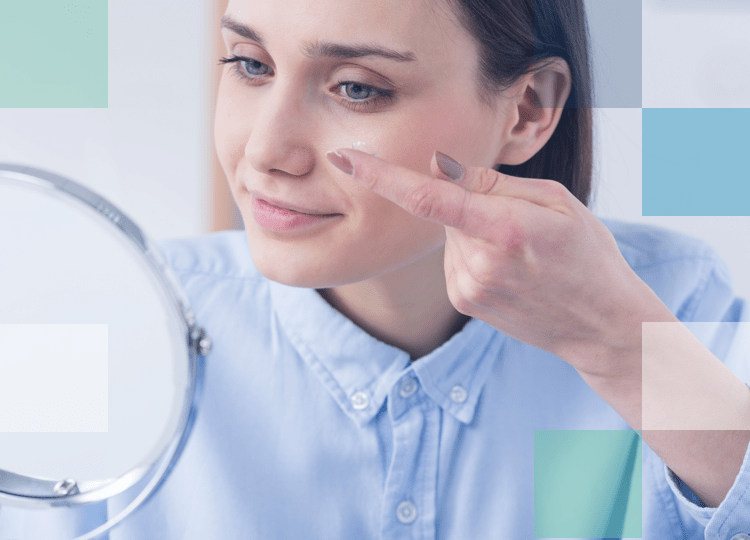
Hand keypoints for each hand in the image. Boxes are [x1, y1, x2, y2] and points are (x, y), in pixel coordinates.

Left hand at [327, 148, 674, 378]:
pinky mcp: (464, 301)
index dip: (382, 176)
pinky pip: (453, 257)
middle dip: (467, 201)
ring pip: (448, 233)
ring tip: (519, 250)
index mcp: (504, 229)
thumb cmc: (587, 256)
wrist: (599, 325)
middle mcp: (478, 263)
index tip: (345, 158)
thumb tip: (436, 165)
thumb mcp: (556, 201)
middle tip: (516, 219)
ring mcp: (467, 288)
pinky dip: (472, 250)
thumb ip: (490, 183)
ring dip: (471, 228)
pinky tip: (508, 267)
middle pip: (444, 209)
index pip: (428, 198)